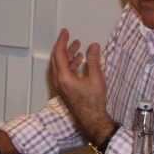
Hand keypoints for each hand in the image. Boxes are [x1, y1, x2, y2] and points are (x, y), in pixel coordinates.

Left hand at [49, 28, 116, 142]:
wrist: (92, 121)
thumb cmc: (94, 103)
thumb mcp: (97, 79)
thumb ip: (94, 60)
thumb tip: (93, 46)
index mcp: (64, 77)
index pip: (59, 54)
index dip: (62, 41)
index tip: (65, 32)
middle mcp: (59, 82)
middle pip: (57, 59)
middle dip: (64, 47)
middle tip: (69, 37)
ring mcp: (61, 87)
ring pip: (60, 66)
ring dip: (68, 56)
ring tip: (77, 47)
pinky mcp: (65, 91)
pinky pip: (64, 73)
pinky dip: (70, 64)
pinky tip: (79, 61)